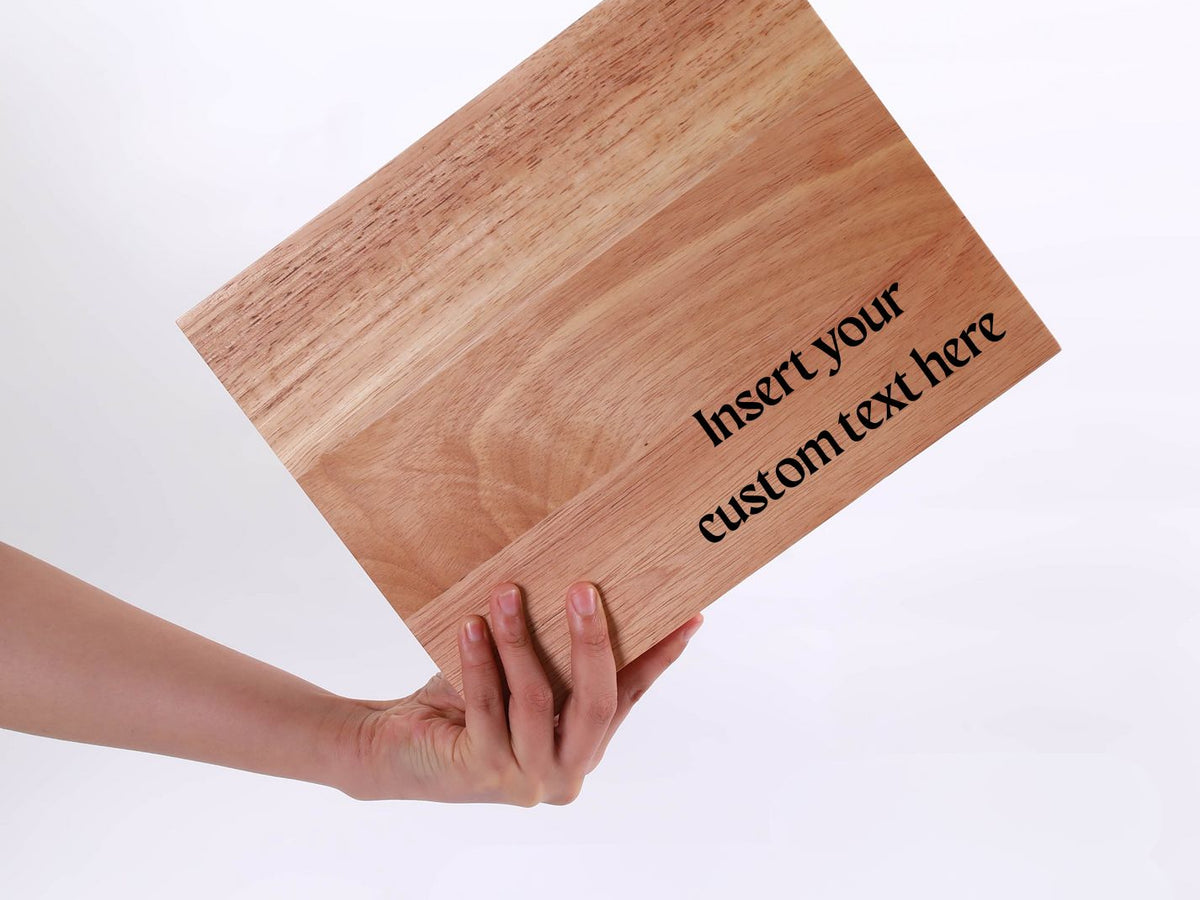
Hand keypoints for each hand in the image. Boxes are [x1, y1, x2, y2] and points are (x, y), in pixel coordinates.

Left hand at [333, 581, 702, 804]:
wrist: (397, 748)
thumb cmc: (465, 703)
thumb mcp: (524, 675)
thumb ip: (558, 655)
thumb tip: (588, 587)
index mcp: (584, 747)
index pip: (630, 695)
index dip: (660, 656)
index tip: (688, 615)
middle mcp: (565, 771)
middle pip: (596, 703)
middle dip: (592, 640)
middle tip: (583, 588)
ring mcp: (525, 778)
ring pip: (537, 700)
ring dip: (521, 640)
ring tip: (507, 593)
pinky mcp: (481, 771)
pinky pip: (487, 707)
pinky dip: (481, 661)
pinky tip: (471, 626)